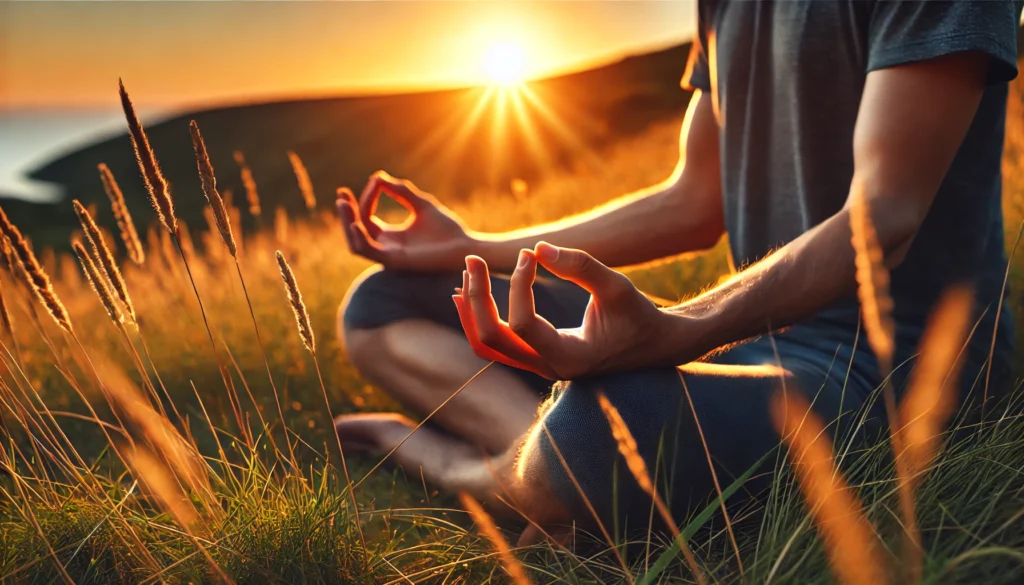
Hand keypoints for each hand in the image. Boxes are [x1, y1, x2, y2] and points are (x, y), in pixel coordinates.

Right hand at [337, 171, 473, 270]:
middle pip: (355, 232)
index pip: (366, 217)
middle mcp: (387, 247)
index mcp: (391, 236)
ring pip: (356, 243)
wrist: (464, 246)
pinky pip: (370, 252)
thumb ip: (401, 191)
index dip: (365, 199)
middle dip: (346, 213)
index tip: (375, 181)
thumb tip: (378, 177)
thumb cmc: (447, 229)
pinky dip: (360, 238)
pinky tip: (356, 223)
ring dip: (347, 223)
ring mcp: (389, 256)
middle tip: (341, 195)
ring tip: (345, 204)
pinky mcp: (396, 261)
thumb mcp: (421, 204)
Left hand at [453, 242, 680, 379]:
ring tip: (466, 276)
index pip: (522, 324)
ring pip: (488, 346)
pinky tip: (472, 293)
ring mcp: (540, 367)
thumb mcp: (617, 287)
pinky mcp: (537, 358)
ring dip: (473, 310)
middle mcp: (549, 369)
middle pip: (491, 340)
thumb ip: (581, 266)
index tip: (528, 255)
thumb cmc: (639, 315)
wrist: (655, 346)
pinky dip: (481, 318)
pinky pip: (497, 344)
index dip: (518, 286)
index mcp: (570, 358)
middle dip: (478, 298)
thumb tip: (539, 246)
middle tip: (472, 260)